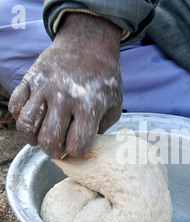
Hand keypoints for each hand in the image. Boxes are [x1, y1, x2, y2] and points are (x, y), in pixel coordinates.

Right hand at [9, 13, 122, 157]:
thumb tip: (84, 145)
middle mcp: (64, 98)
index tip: (78, 148)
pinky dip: (21, 118)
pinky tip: (34, 119)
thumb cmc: (105, 77)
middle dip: (54, 152)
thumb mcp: (115, 104)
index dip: (77, 153)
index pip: (77, 145)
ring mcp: (44, 87)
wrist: (89, 43)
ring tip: (41, 137)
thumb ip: (102, 127)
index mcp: (89, 106)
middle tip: (58, 149)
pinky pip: (15, 106)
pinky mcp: (30, 78)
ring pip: (26, 125)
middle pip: (49, 140)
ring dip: (33, 139)